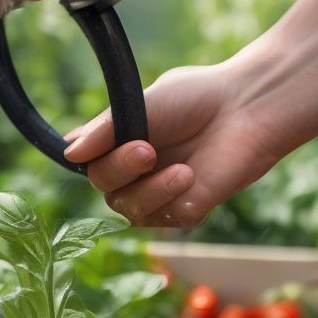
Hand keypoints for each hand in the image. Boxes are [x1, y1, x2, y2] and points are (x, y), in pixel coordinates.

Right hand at [63, 63, 285, 227]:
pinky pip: (166, 220)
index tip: (98, 143)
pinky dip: (176, 201)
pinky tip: (194, 179)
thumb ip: (105, 129)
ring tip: (182, 171)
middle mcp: (132, 172)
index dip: (89, 158)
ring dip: (151, 192)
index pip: (86, 162)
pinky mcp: (186, 210)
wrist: (249, 107)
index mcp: (116, 144)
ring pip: (131, 211)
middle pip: (104, 188)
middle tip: (147, 150)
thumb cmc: (196, 97)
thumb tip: (68, 152)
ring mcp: (158, 194)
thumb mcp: (143, 104)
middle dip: (121, 171)